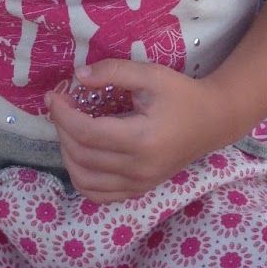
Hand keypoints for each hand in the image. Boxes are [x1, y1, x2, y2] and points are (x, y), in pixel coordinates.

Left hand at [46, 61, 228, 203]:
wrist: (213, 121)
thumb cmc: (183, 94)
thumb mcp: (150, 74)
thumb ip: (114, 71)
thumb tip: (78, 76)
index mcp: (142, 139)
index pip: (87, 133)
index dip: (63, 115)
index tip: (53, 96)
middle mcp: (139, 168)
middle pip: (82, 156)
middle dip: (62, 130)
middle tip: (60, 107)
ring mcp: (140, 183)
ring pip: (85, 180)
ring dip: (67, 155)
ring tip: (68, 130)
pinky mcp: (140, 189)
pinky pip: (99, 195)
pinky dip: (82, 178)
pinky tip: (80, 155)